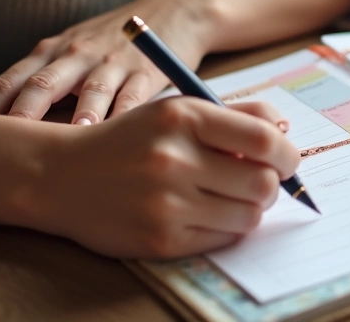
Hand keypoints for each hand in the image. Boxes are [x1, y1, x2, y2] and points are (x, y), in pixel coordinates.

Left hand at [0, 0, 216, 123]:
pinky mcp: (148, 71)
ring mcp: (114, 61)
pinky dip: (126, 115)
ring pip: (91, 91)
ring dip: (79, 117)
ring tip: (70, 142)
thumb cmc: (112, 40)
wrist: (173, 11)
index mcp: (53, 51)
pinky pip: (135, 96)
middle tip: (6, 146)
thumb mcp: (72, 50)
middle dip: (22, 115)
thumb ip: (40, 78)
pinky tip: (120, 134)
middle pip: (43, 86)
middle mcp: (78, 54)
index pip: (12, 80)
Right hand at [32, 97, 299, 258]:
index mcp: (185, 118)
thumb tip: (286, 131)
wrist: (61, 176)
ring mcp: (167, 203)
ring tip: (229, 198)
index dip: (287, 154)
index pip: (265, 141)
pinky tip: (204, 213)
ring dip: (249, 209)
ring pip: (249, 216)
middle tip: (257, 182)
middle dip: (271, 185)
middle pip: (264, 184)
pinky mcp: (161, 239)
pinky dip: (224, 228)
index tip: (285, 160)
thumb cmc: (132, 141)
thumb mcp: (177, 111)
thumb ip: (236, 116)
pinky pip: (222, 238)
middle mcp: (175, 159)